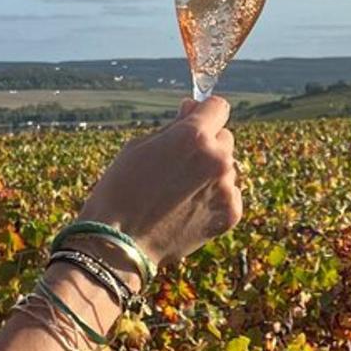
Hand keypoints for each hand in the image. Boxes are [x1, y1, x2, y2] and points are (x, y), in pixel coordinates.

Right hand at [78, 96, 242, 269]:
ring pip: (228, 168)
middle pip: (224, 138)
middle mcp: (216, 158)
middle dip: (207, 145)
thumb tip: (193, 109)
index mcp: (193, 136)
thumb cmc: (121, 189)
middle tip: (179, 165)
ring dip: (212, 173)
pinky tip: (189, 208)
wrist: (119, 243)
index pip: (217, 107)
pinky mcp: (231, 214)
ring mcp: (226, 188)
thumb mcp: (139, 146)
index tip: (194, 121)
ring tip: (180, 192)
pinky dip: (214, 198)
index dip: (204, 113)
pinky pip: (230, 194)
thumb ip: (173, 127)